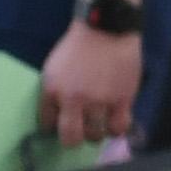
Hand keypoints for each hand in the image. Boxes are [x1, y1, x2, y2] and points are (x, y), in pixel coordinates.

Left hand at [37, 23, 140, 148]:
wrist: (105, 30)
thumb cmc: (76, 49)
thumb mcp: (53, 70)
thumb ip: (52, 94)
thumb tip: (55, 117)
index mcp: (52, 90)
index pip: (47, 125)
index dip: (53, 129)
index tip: (59, 126)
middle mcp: (74, 99)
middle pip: (71, 138)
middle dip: (73, 139)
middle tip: (79, 131)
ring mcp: (100, 101)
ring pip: (96, 135)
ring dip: (95, 133)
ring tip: (97, 124)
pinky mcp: (123, 99)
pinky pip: (119, 128)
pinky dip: (116, 130)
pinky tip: (113, 122)